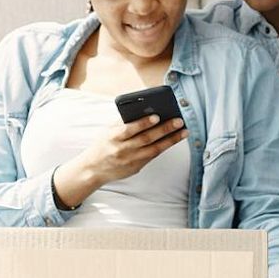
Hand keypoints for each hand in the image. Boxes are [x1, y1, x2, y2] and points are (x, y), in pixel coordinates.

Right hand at [53, 113, 186, 207]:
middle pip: (146, 139)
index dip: (143, 123)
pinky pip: (153, 156)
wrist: (94, 168)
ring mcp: (130, 160)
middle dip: (164, 129)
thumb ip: (124, 121)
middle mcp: (122, 150)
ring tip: (184, 131)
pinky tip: (174, 139)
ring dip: (171, 140)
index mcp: (113, 137)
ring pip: (154, 149)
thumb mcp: (108, 130)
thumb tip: (146, 109)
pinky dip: (164, 146)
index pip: (129, 129)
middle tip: (179, 121)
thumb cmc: (104, 143)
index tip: (156, 116)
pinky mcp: (136, 168)